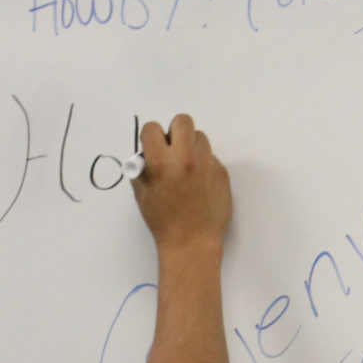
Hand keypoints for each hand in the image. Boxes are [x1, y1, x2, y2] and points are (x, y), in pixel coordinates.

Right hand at [131, 113, 230, 254]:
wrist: (192, 242)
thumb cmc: (162, 220)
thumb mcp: (141, 193)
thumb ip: (143, 167)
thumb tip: (147, 151)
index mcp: (160, 163)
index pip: (152, 128)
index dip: (150, 137)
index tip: (153, 148)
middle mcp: (185, 158)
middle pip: (182, 121)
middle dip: (174, 132)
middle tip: (172, 149)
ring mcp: (206, 164)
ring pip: (199, 137)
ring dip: (191, 146)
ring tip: (187, 167)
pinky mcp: (221, 172)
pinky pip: (210, 157)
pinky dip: (203, 164)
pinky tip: (199, 184)